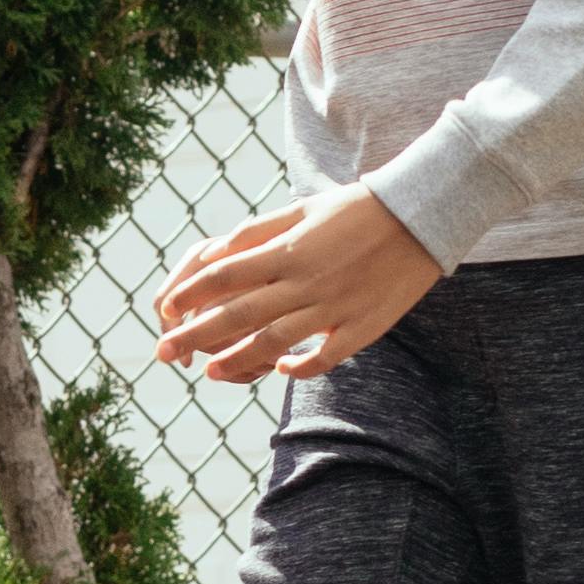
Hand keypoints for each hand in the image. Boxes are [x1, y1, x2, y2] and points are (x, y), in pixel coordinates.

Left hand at [153, 186, 443, 384]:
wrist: (418, 217)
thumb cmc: (353, 210)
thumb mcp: (300, 210)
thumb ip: (256, 234)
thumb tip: (211, 252)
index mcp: (287, 250)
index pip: (224, 275)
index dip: (189, 294)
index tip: (165, 309)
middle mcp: (305, 281)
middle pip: (239, 313)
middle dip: (196, 335)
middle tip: (164, 353)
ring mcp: (334, 308)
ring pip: (275, 341)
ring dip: (238, 359)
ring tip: (209, 373)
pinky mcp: (362, 328)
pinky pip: (326, 357)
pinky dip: (301, 368)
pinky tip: (279, 372)